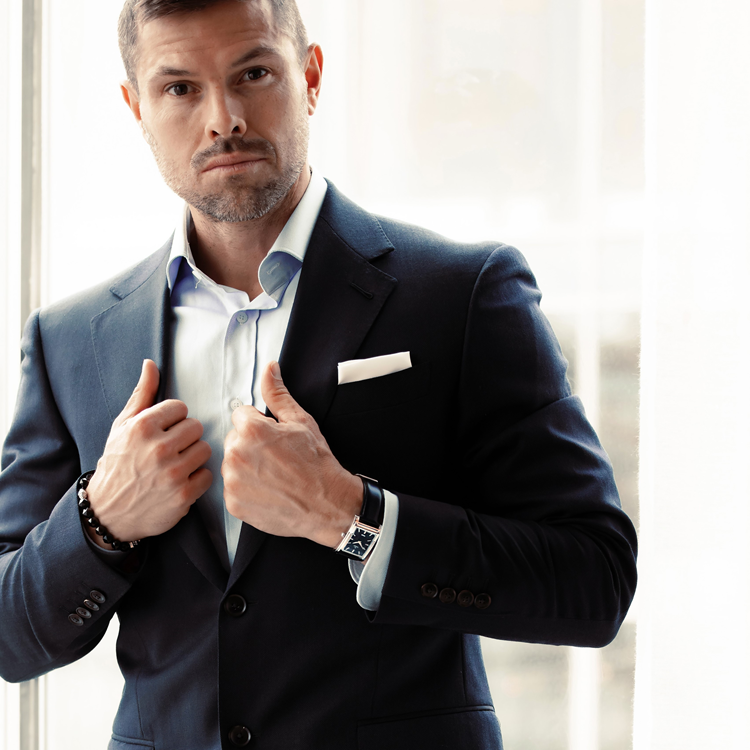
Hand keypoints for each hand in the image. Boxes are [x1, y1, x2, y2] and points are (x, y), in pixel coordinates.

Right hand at [85, 359, 211, 547]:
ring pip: (205, 449)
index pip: (181, 408)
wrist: (107, 511)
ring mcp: (171, 473)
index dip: (174, 420)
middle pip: (196, 427)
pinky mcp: (182, 495)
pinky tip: (181, 482)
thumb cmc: (118, 463)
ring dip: (193, 457)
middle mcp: (157, 448)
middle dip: (186, 437)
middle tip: (171, 449)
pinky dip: (197, 479)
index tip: (163, 432)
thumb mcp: (122, 426)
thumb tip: (151, 364)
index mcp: (142, 427)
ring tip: (176, 464)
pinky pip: (208, 475)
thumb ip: (142, 395)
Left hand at [222, 361, 361, 547]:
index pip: (241, 416)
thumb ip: (277, 393)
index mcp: (251, 430)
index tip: (275, 439)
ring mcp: (233, 481)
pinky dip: (246, 489)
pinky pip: (233, 488)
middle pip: (234, 439)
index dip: (261, 426)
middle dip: (251, 445)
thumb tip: (269, 368)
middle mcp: (236, 454)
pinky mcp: (232, 503)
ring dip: (247, 467)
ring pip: (232, 464)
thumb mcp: (300, 421)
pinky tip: (267, 490)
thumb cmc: (316, 463)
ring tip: (273, 475)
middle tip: (276, 458)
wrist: (326, 504)